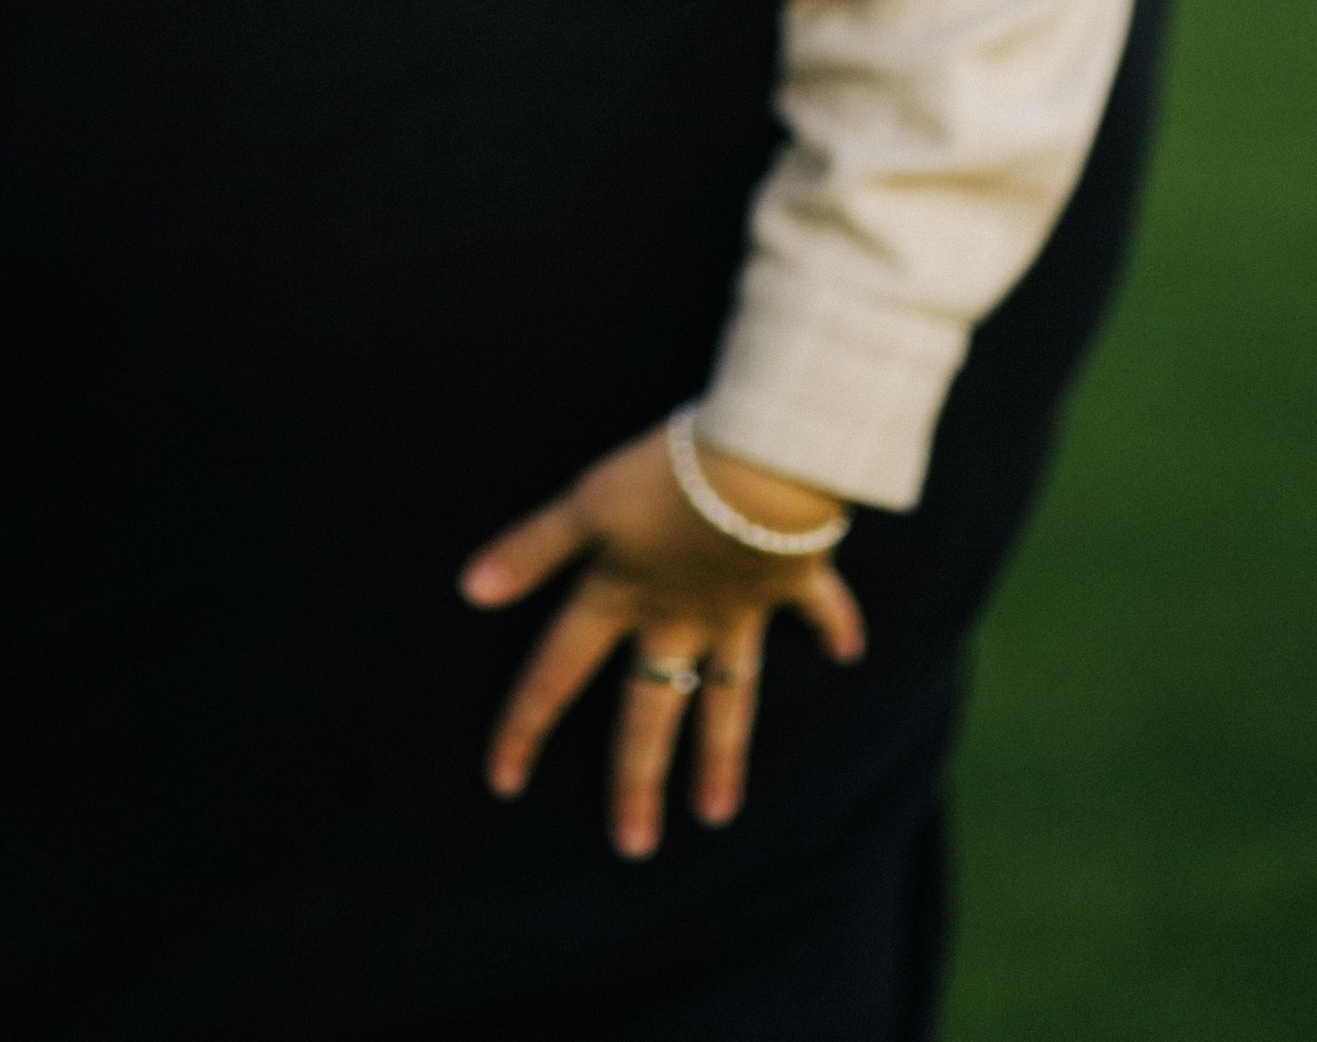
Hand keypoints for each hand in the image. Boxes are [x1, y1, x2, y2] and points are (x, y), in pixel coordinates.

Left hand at [459, 423, 863, 858]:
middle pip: (650, 710)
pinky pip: (816, 608)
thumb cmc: (667, 477)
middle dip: (637, 779)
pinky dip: (832, 625)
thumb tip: (470, 589)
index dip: (524, 722)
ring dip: (722, 753)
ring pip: (730, 696)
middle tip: (633, 848)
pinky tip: (846, 651)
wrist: (766, 467)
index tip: (502, 781)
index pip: (557, 670)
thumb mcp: (588, 504)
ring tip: (716, 812)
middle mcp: (678, 617)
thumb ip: (533, 548)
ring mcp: (738, 608)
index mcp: (621, 597)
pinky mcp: (792, 577)